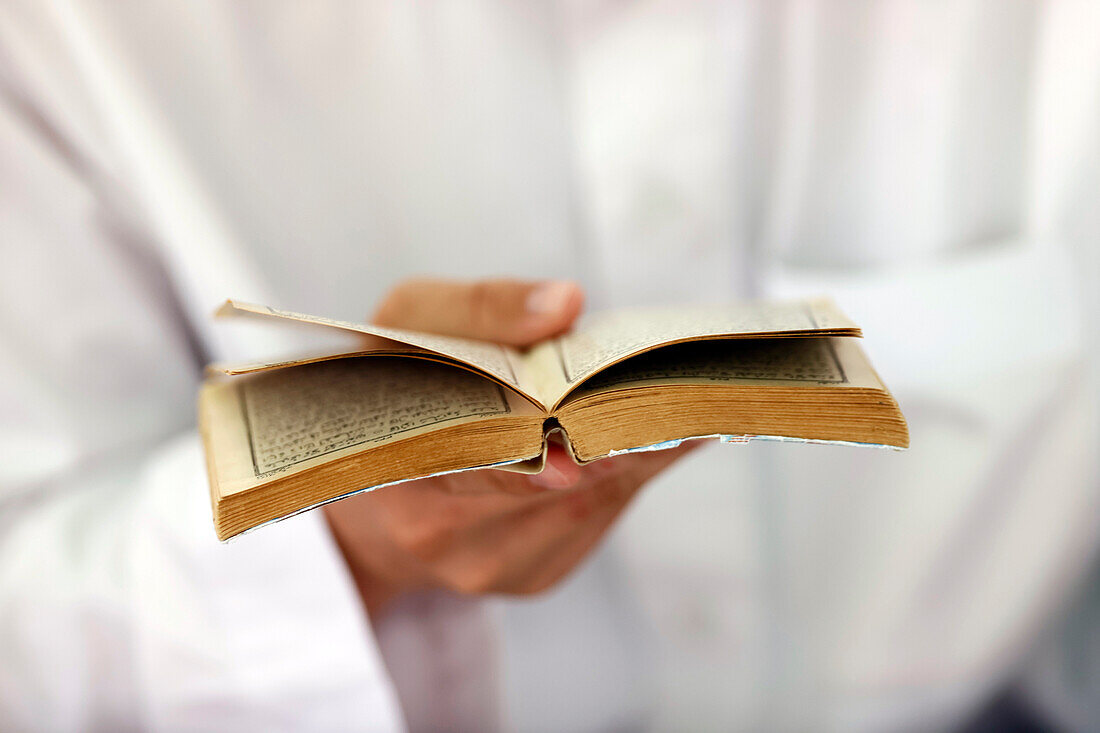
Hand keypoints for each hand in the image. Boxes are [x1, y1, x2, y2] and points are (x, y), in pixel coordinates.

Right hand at [324, 278, 691, 617]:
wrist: (370, 474)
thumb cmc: (394, 382)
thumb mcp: (409, 320)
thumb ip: (480, 308)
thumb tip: (566, 302)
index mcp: (401, 472)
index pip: (483, 466)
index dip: (548, 452)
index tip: (599, 433)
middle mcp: (444, 540)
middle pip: (556, 492)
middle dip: (614, 437)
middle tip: (667, 394)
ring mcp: (492, 569)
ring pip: (589, 508)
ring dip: (635, 452)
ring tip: (671, 402)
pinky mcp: (534, 577)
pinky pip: (597, 522)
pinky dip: (628, 472)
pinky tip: (643, 434)